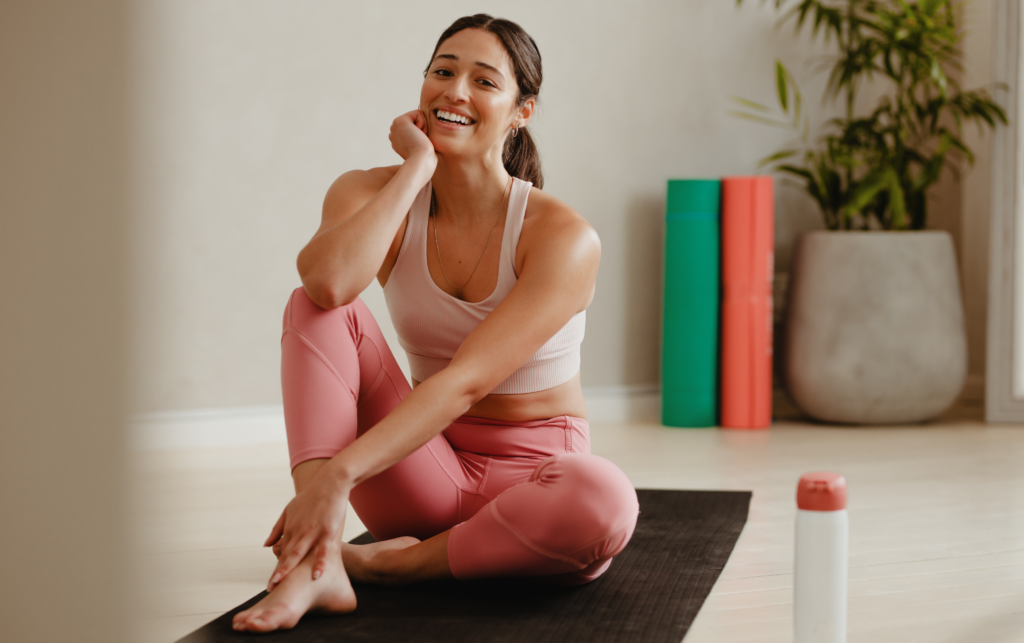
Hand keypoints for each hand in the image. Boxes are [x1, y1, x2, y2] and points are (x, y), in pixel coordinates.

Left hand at [262, 471, 349, 590]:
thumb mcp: (289, 510)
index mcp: (289, 528)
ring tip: (282, 584)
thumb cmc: (311, 497)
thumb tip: (266, 545)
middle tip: (270, 588)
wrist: (330, 483)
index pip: (280, 553)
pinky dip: (318, 562)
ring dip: (289, 570)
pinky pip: (321, 550)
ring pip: (298, 554)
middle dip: (277, 573)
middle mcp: (298, 532)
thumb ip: (277, 528)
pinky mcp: (326, 531)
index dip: (276, 569)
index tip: (271, 584)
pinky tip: (316, 575)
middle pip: (286, 556)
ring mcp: (312, 532)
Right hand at [389, 109, 436, 169]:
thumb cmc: (425, 158)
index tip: (419, 146)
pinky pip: (418, 113)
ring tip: (419, 139)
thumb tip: (423, 132)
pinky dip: (423, 123)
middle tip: (420, 142)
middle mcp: (393, 133)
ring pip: (417, 117)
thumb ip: (420, 138)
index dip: (421, 135)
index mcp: (397, 141)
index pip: (414, 128)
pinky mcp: (399, 121)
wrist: (422, 160)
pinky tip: (419, 134)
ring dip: (423, 127)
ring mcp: (394, 127)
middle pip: (415, 121)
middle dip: (422, 130)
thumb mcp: (421, 147)